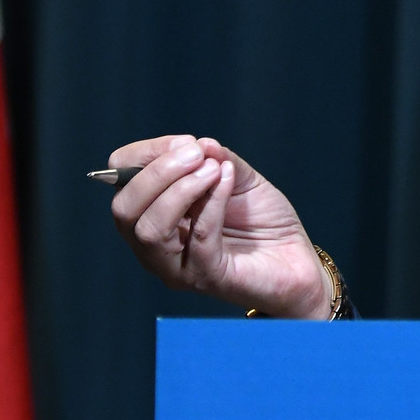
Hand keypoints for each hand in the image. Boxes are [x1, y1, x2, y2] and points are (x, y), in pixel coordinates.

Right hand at [106, 136, 332, 318]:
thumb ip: (217, 159)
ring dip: (179, 189)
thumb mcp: (239, 178)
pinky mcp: (206, 277)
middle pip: (125, 208)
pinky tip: (228, 179)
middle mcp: (153, 245)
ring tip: (213, 168)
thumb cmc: (263, 222)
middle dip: (157, 172)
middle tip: (195, 152)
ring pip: (149, 229)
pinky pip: (198, 237)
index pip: (121, 181)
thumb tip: (200, 143)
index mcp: (151, 214)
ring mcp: (176, 266)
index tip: (186, 142)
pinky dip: (212, 202)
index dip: (147, 155)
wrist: (298, 261)